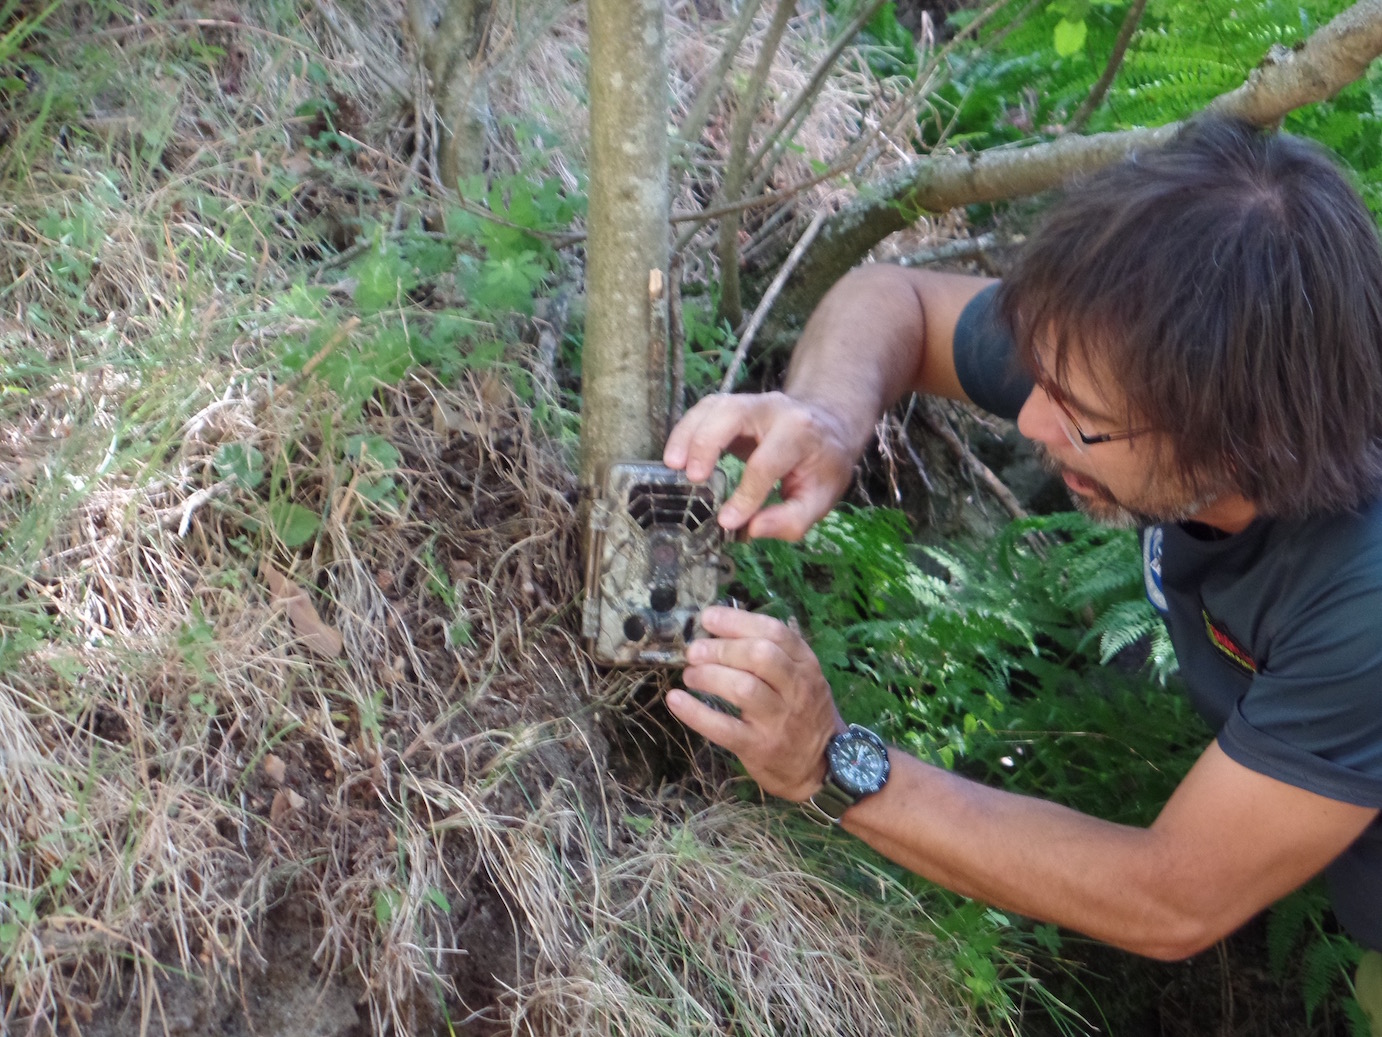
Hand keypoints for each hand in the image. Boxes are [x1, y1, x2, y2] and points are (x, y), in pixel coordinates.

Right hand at [662, 391, 855, 540]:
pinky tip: (676, 456)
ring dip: (687, 434)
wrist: (828, 425)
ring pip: (712, 407)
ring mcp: (750, 401)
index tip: (726, 521)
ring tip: (672, 466)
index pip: (766, 462)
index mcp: (801, 433)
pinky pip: (704, 410)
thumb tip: (752, 529)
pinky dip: (686, 430)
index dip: (745, 494)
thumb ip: (793, 518)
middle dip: (707, 444)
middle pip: (732, 414)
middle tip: (693, 478)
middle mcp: (774, 408)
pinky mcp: (733, 405)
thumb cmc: (823, 464)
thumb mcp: (822, 497)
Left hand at [666, 606, 846, 801]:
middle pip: (759, 656)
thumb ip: (774, 653)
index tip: (708, 618)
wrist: (819, 767)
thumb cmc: (803, 713)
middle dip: (720, 649)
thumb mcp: (802, 678)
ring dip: (708, 676)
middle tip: (694, 651)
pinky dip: (695, 712)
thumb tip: (721, 628)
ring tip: (690, 675)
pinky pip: (724, 727)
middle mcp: (797, 689)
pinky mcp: (760, 747)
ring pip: (743, 688)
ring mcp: (779, 720)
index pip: (775, 633)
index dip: (737, 621)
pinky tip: (676, 700)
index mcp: (806, 665)